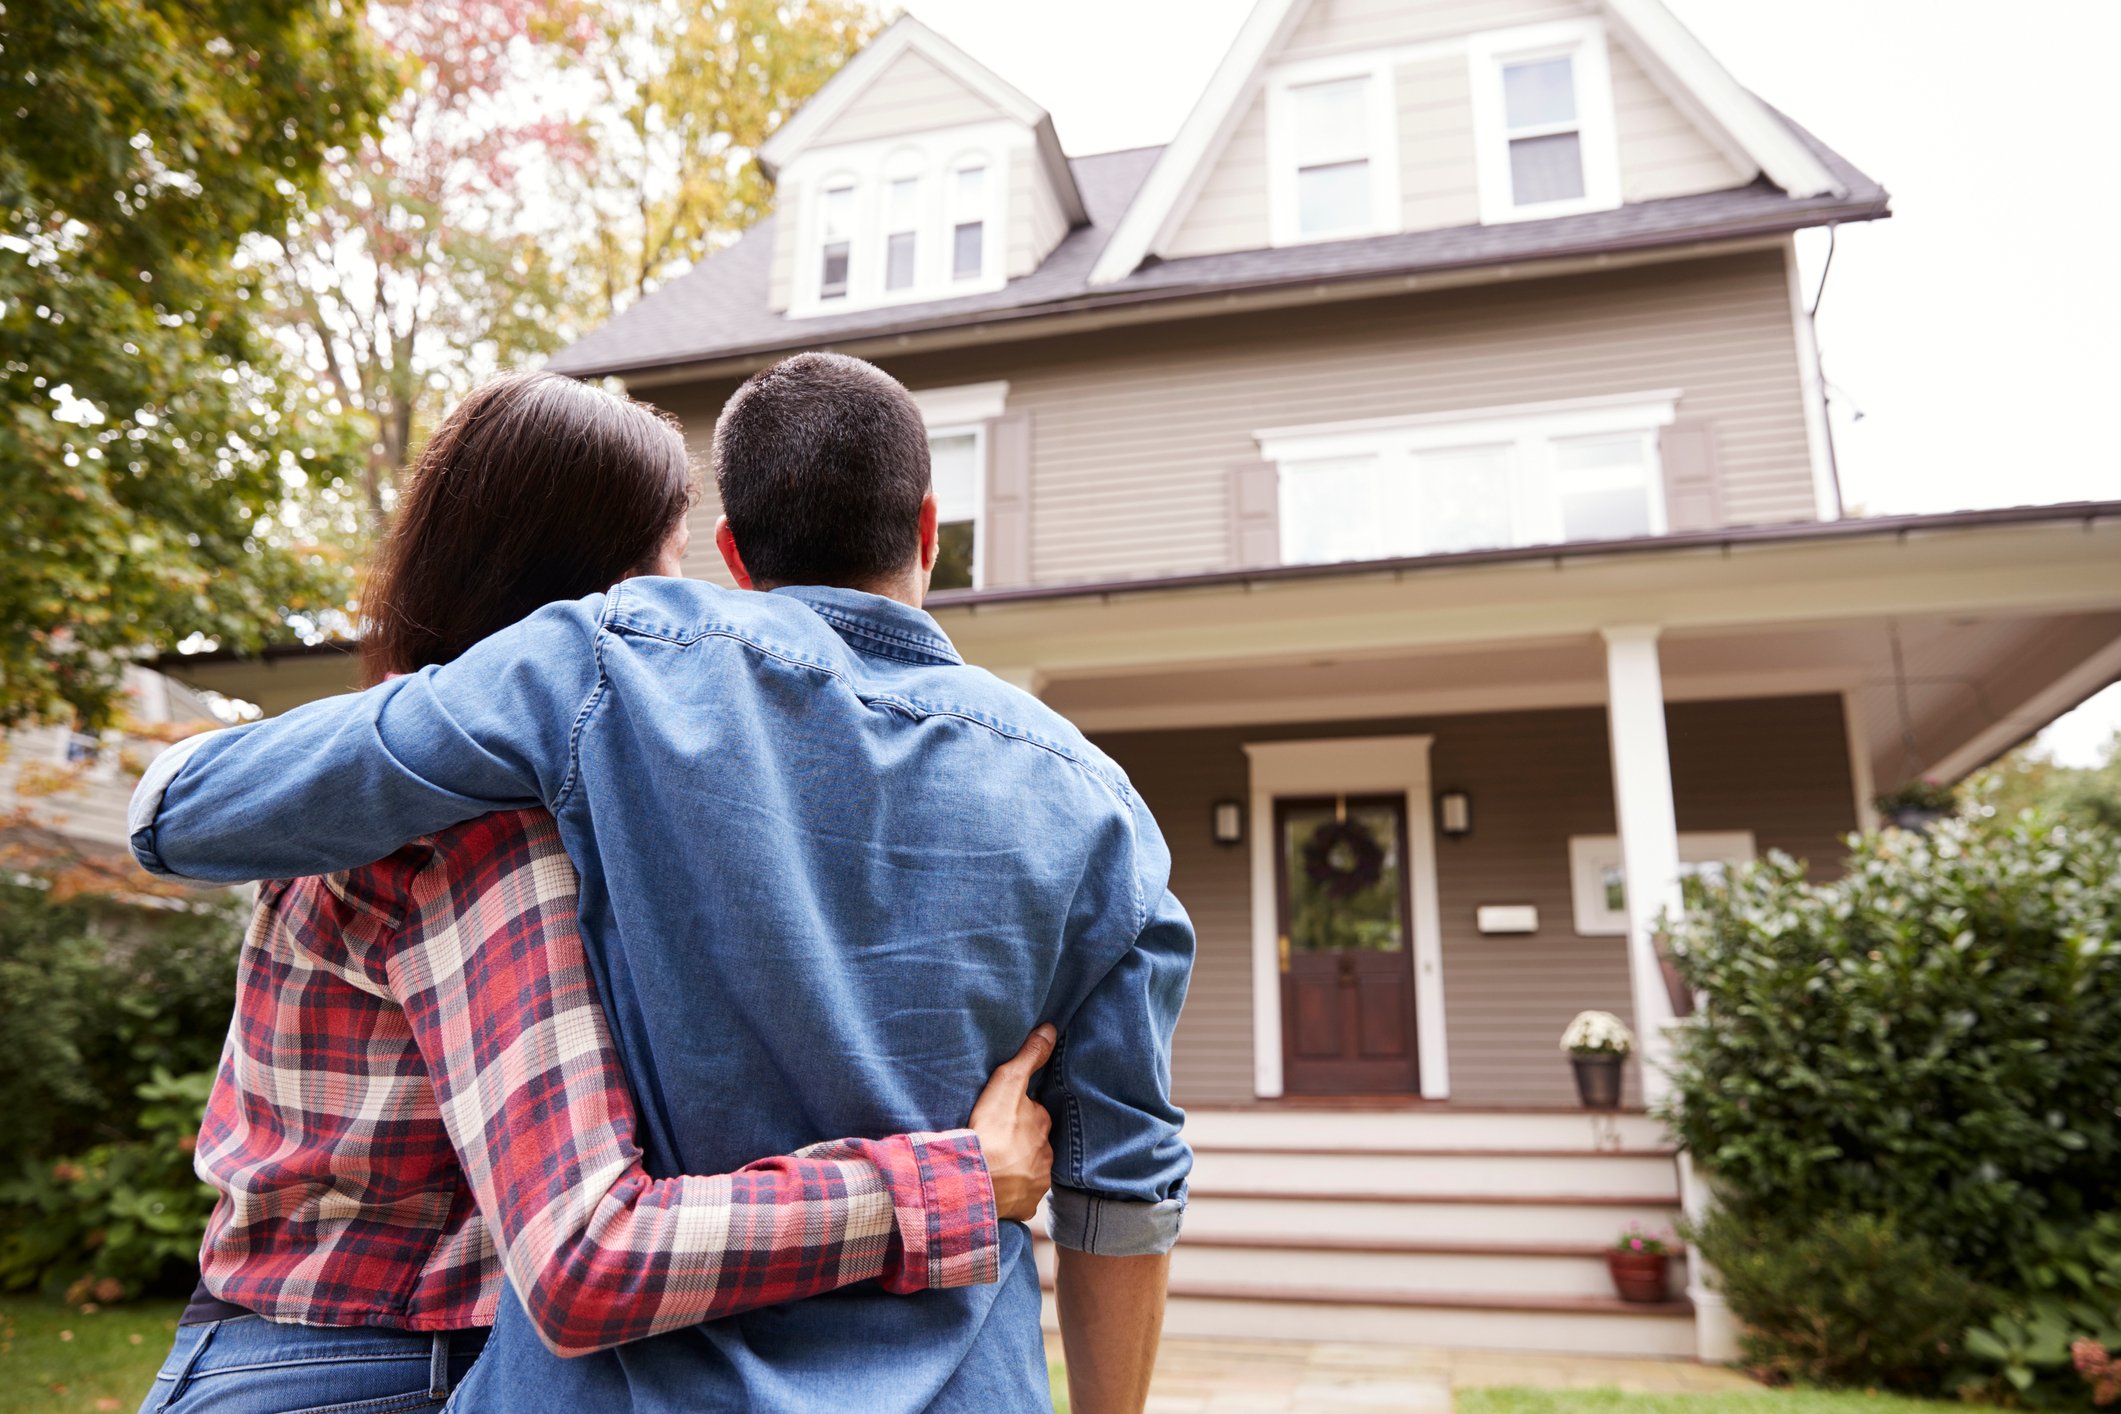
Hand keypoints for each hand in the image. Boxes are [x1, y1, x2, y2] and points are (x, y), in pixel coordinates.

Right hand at [969, 1025, 1056, 1221]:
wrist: (976, 1180)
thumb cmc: (990, 1130)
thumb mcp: (1008, 1083)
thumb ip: (1029, 1057)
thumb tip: (1051, 1029)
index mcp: (1042, 1125)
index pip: (1035, 1114)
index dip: (1021, 1113)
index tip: (1006, 1115)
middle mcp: (1046, 1154)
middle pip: (1034, 1143)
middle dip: (1021, 1141)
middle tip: (999, 1140)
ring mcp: (1037, 1182)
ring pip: (1029, 1169)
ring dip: (1017, 1166)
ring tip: (996, 1164)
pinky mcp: (1025, 1205)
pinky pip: (1021, 1196)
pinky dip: (1012, 1192)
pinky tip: (997, 1187)